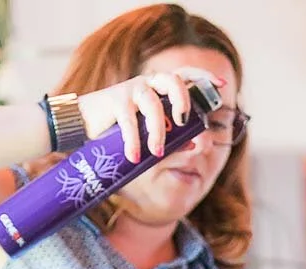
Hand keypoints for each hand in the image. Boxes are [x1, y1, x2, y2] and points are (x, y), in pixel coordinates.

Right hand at [76, 68, 226, 163]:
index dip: (204, 77)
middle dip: (183, 100)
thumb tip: (197, 144)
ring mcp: (132, 90)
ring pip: (153, 104)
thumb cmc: (121, 130)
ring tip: (157, 152)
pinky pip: (129, 121)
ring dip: (158, 131)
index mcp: (160, 89)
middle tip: (184, 122)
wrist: (83, 126)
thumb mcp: (150, 136)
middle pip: (173, 80)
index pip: (185, 75)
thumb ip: (174, 140)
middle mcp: (149, 84)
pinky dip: (134, 141)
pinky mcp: (115, 100)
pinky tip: (136, 157)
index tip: (222, 86)